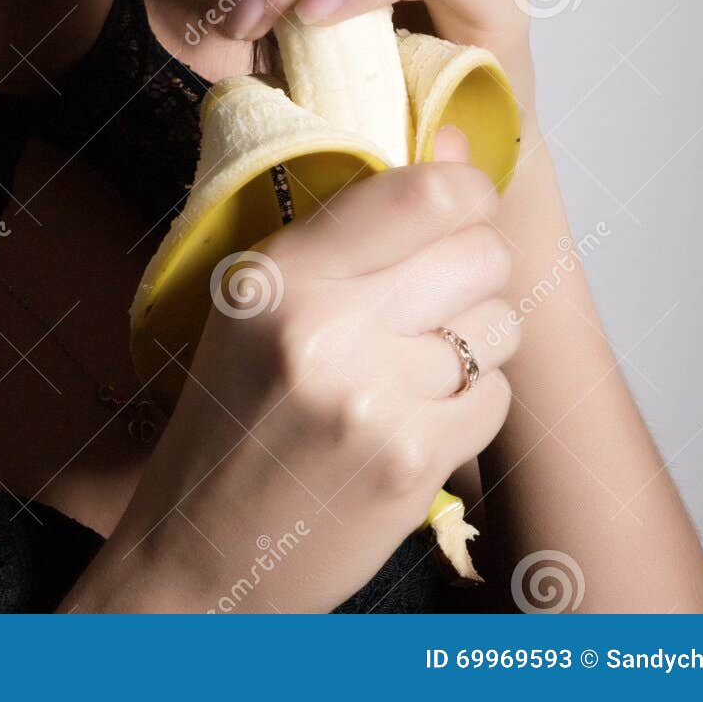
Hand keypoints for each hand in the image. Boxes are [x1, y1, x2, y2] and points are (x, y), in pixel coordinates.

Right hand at [78, 144, 515, 613]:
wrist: (203, 549)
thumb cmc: (234, 412)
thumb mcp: (258, 301)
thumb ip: (353, 228)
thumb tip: (458, 152)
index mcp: (277, 274)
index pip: (420, 194)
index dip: (466, 187)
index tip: (463, 199)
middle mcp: (325, 329)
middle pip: (480, 254)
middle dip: (475, 266)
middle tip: (437, 292)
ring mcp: (374, 402)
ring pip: (498, 327)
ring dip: (476, 339)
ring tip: (419, 361)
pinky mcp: (412, 465)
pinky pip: (496, 398)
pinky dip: (471, 403)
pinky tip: (417, 415)